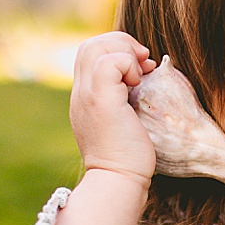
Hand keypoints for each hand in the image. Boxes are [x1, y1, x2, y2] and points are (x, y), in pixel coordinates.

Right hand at [55, 33, 157, 224]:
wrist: (118, 180)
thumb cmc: (127, 158)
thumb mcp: (121, 122)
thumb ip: (123, 101)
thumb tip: (140, 78)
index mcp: (84, 97)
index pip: (89, 55)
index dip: (116, 50)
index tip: (140, 67)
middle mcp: (80, 93)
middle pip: (90, 45)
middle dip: (121, 43)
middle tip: (144, 62)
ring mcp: (87, 95)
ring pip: (96, 47)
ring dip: (125, 51)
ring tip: (141, 72)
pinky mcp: (101, 100)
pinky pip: (110, 62)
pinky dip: (128, 63)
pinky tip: (138, 82)